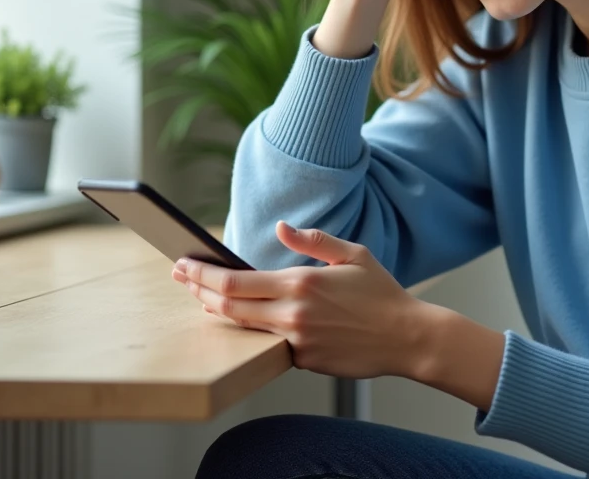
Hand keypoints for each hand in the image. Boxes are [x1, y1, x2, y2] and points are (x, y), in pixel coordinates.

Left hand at [171, 221, 425, 379]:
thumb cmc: (382, 294)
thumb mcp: (353, 255)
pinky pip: (271, 343)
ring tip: (202, 297)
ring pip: (243, 326)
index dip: (202, 274)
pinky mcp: (303, 360)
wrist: (407, 338)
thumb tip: (282, 227)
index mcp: (301, 283)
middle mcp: (292, 314)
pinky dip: (256, 329)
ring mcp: (296, 341)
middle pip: (228, 305)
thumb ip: (313, 240)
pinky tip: (245, 319)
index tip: (184, 264)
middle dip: (198, 290)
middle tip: (181, 277)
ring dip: (218, 311)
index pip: (234, 281)